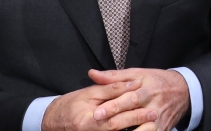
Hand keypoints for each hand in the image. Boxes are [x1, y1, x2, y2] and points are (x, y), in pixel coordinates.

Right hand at [41, 78, 156, 130]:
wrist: (55, 121)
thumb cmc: (72, 104)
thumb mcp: (90, 92)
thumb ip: (111, 88)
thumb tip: (134, 83)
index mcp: (89, 121)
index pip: (115, 118)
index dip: (134, 114)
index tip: (151, 109)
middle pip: (119, 130)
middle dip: (138, 122)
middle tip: (155, 116)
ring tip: (152, 125)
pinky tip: (139, 129)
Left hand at [89, 68, 190, 130]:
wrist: (183, 91)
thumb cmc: (157, 81)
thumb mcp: (138, 73)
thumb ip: (114, 76)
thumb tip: (93, 74)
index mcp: (147, 90)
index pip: (130, 99)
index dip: (114, 106)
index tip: (97, 113)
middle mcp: (154, 107)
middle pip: (134, 117)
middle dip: (116, 123)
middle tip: (99, 124)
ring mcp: (159, 121)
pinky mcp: (162, 130)